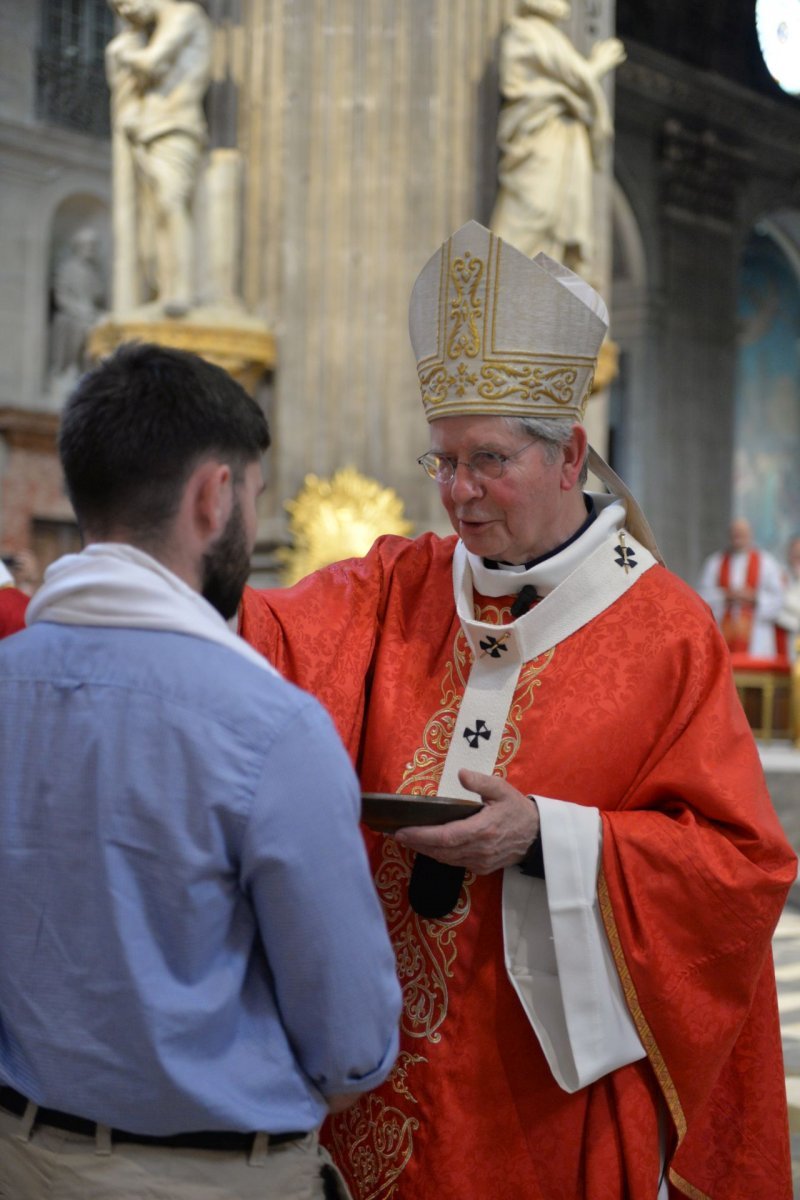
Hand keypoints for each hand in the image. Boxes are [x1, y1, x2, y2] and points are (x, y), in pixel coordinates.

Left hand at [394, 769, 538, 874]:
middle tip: (397, 834)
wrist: (537, 836)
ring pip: (446, 859)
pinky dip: (440, 855)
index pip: (446, 836)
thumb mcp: (502, 789)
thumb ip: (480, 782)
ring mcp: (481, 862)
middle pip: (441, 851)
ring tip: (408, 838)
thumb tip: (460, 774)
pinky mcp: (482, 868)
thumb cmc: (516, 809)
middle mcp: (480, 849)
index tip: (402, 831)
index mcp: (483, 829)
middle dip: (417, 843)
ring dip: (425, 850)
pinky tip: (430, 846)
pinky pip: (455, 863)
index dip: (422, 836)